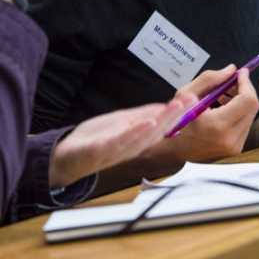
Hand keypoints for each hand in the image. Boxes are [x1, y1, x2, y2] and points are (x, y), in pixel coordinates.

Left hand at [48, 94, 195, 187]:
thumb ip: (142, 116)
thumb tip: (164, 107)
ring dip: (158, 125)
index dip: (178, 114)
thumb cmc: (94, 142)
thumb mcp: (121, 125)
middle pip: (156, 132)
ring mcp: (115, 151)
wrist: (66, 158)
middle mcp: (130, 147)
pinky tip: (143, 124)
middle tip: (189, 102)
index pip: (161, 126)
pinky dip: (132, 134)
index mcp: (136, 140)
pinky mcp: (98, 152)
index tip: (192, 100)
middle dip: (173, 117)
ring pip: (141, 138)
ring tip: (171, 111)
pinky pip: (118, 143)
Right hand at [146, 65, 258, 164]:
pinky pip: (244, 125)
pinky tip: (223, 108)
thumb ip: (209, 79)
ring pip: (250, 116)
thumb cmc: (175, 121)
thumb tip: (231, 70)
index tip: (241, 73)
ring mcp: (234, 147)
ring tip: (223, 95)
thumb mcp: (186, 94)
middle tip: (231, 82)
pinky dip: (238, 113)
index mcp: (217, 125)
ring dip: (241, 101)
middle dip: (245, 90)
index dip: (246, 83)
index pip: (247, 100)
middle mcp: (230, 139)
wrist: (171, 150)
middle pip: (252, 107)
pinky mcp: (235, 149)